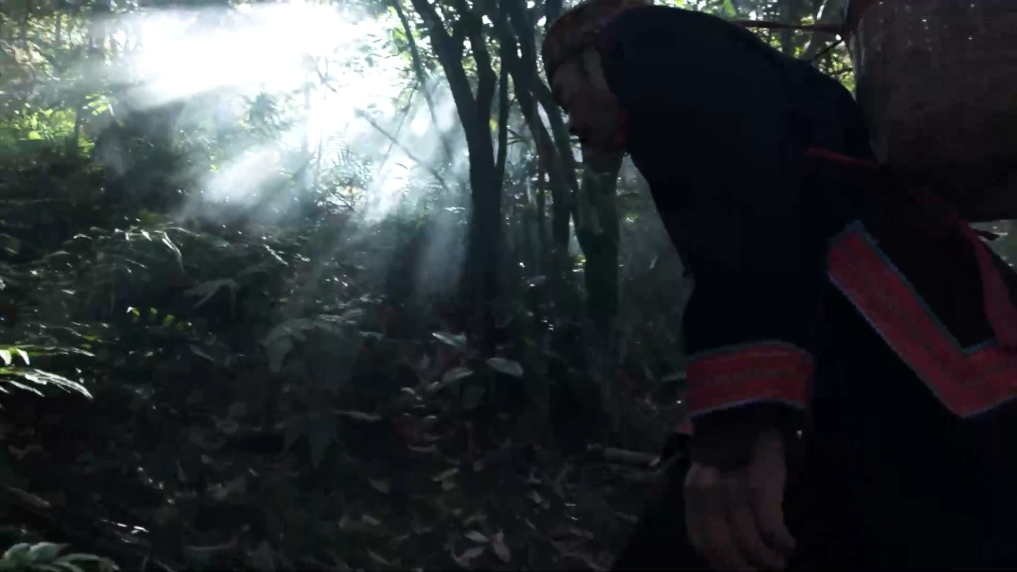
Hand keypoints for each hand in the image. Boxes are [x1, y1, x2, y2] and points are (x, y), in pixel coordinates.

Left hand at [684, 428, 795, 571]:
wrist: (748, 405)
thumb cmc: (733, 442)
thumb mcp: (713, 473)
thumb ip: (713, 506)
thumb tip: (730, 548)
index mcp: (693, 491)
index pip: (700, 540)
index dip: (720, 563)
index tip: (737, 571)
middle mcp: (707, 491)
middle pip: (721, 547)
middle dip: (742, 569)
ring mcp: (733, 485)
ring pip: (748, 540)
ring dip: (767, 560)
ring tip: (778, 563)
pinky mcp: (760, 480)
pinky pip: (769, 524)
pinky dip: (780, 541)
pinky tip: (789, 545)